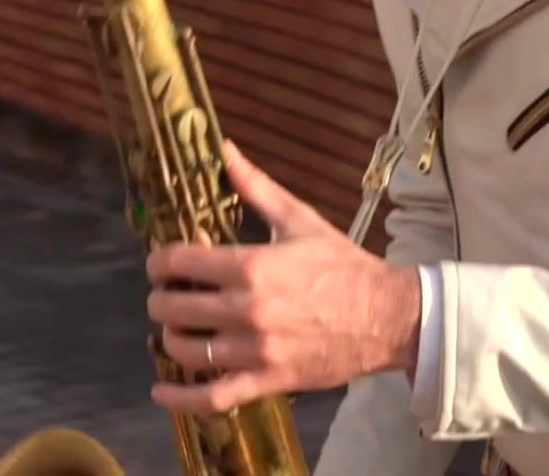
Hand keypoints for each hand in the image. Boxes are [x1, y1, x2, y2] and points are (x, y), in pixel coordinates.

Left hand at [144, 140, 422, 415]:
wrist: (390, 317)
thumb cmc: (342, 265)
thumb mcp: (298, 219)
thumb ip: (254, 187)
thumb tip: (223, 149)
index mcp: (250, 266)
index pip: (178, 262)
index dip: (159, 262)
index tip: (160, 263)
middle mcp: (247, 309)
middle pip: (173, 308)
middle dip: (161, 298)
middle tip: (168, 295)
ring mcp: (255, 350)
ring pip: (186, 350)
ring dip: (171, 338)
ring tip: (176, 329)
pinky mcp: (268, 380)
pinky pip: (214, 397)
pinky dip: (182, 398)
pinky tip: (159, 391)